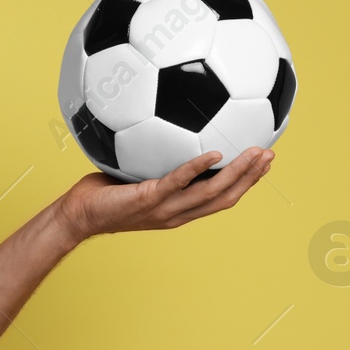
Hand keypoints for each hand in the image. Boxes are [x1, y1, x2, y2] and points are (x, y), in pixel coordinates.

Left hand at [56, 146, 273, 242]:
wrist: (78, 216)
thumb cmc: (103, 195)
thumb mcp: (137, 179)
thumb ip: (155, 164)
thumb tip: (162, 133)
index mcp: (179, 210)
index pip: (220, 199)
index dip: (244, 184)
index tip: (262, 165)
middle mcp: (177, 213)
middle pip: (225, 198)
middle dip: (251, 178)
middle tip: (271, 156)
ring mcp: (165, 208)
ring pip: (211, 192)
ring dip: (238, 172)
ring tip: (256, 153)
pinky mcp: (149, 199)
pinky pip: (178, 181)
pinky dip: (199, 168)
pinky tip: (215, 154)